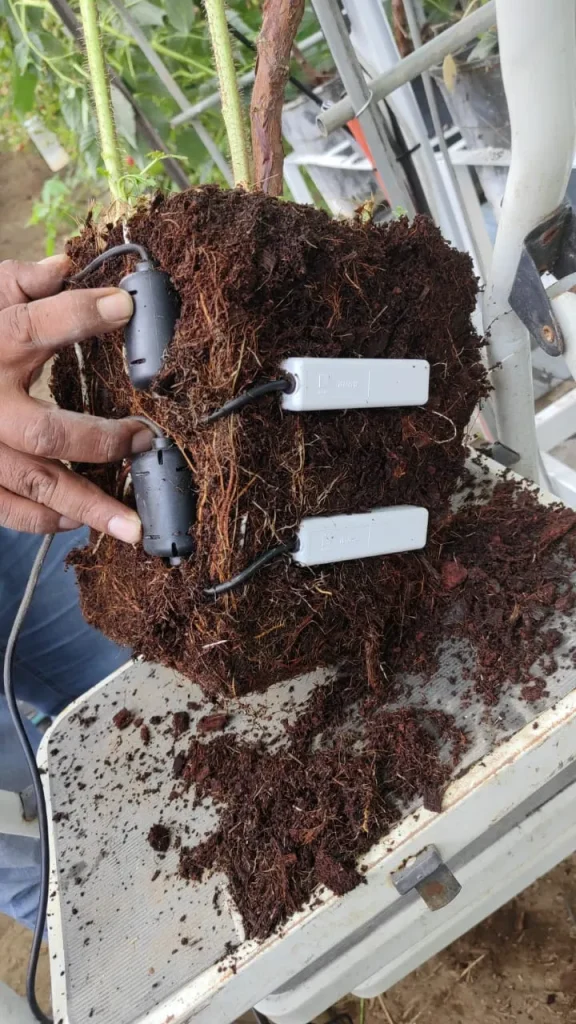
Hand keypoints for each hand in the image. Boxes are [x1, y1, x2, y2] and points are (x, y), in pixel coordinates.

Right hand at [0, 255, 152, 541]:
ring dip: (88, 503)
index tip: (127, 306)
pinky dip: (45, 521)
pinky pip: (8, 511)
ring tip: (133, 523)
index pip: (32, 326)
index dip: (80, 313)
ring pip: (36, 482)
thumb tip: (62, 265)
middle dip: (103, 440)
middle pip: (47, 431)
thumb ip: (14, 284)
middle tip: (145, 439)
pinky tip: (79, 522)